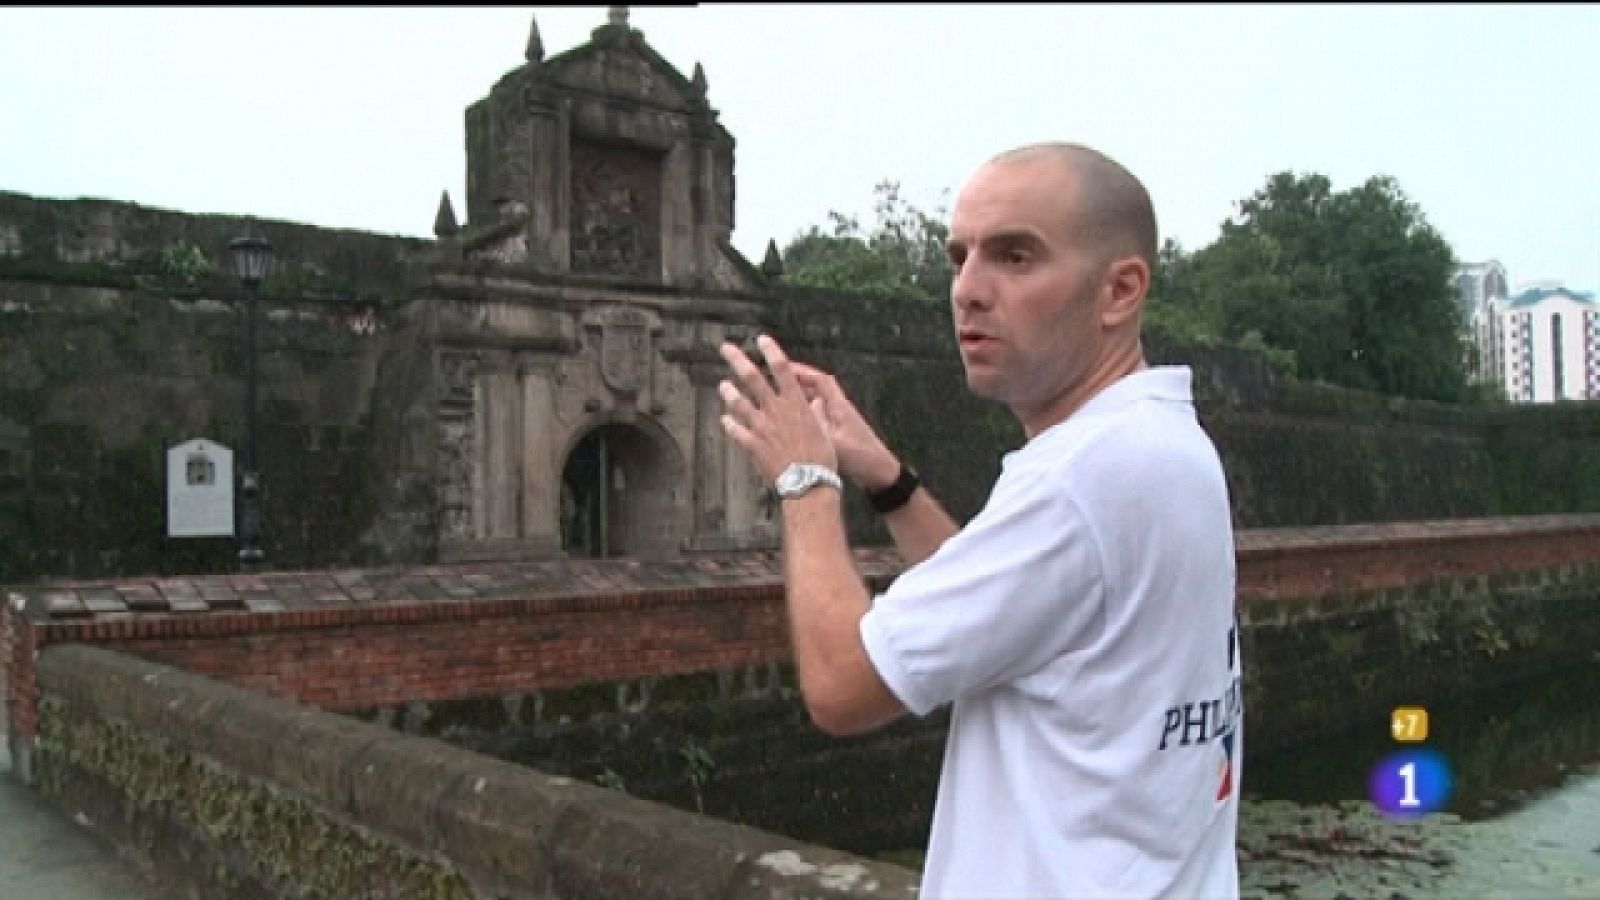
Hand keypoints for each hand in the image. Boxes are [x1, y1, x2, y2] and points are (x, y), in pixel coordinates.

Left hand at [719, 334, 836, 483]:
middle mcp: (776, 411)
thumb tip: (816, 403)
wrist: (808, 483)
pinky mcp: (753, 445)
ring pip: (739, 403)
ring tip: (723, 385)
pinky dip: (729, 425)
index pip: (781, 369)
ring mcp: (761, 427)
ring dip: (729, 392)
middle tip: (725, 348)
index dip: (771, 351)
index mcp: (796, 403)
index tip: (761, 339)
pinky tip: (725, 420)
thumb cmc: (822, 459)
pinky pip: (736, 431)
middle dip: (738, 360)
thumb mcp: (824, 431)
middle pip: (753, 379)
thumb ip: (816, 414)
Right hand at [790, 362, 899, 492]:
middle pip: (817, 388)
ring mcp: (838, 420)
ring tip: (778, 399)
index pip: (821, 380)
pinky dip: (804, 414)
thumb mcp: (834, 440)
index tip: (785, 368)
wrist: (878, 473)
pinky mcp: (837, 432)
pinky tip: (791, 421)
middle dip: (797, 382)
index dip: (803, 371)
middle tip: (776, 381)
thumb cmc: (859, 456)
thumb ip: (818, 421)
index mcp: (839, 406)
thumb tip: (803, 402)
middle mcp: (839, 409)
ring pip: (816, 402)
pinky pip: (817, 416)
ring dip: (800, 398)